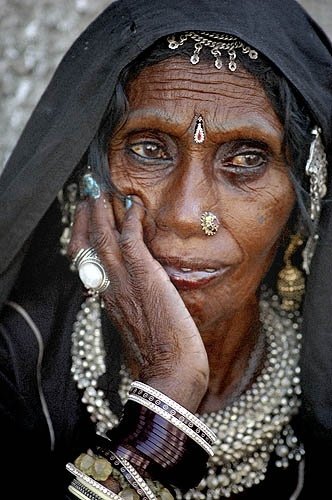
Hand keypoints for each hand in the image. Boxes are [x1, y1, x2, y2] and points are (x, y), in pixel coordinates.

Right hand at [68, 194, 208, 411]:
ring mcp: (125, 281)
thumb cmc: (162, 354)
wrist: (171, 372)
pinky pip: (131, 240)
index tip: (87, 218)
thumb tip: (145, 289)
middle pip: (88, 244)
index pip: (87, 261)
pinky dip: (131, 220)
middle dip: (86, 216)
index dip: (83, 236)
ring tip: (103, 191)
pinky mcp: (145, 277)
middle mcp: (110, 288)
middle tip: (89, 194)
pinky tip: (135, 205)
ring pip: (103, 238)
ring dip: (102, 211)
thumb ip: (136, 304)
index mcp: (109, 299)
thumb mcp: (141, 325)